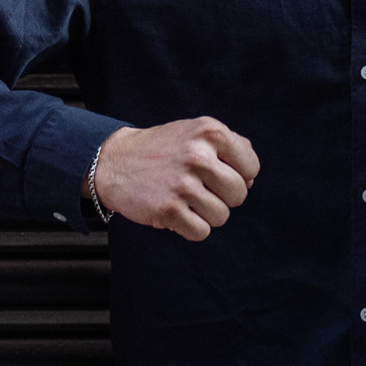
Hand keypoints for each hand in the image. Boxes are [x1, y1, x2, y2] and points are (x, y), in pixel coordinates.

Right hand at [93, 118, 259, 240]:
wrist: (114, 162)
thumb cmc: (161, 149)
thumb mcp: (195, 132)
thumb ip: (229, 145)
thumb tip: (251, 177)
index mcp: (210, 132)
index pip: (251, 167)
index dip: (239, 175)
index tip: (217, 174)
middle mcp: (198, 155)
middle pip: (239, 194)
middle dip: (223, 197)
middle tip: (200, 189)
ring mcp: (183, 184)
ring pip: (222, 216)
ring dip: (206, 214)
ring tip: (185, 199)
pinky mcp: (169, 209)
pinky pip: (201, 232)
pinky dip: (190, 227)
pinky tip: (176, 211)